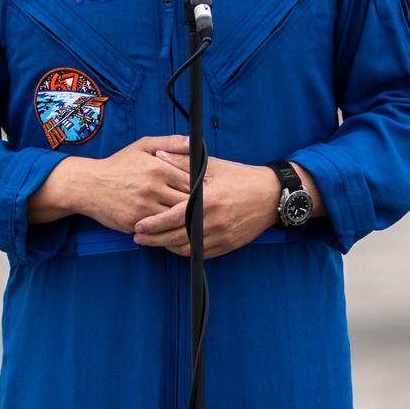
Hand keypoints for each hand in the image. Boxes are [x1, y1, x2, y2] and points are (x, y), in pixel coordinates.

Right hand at [29, 135, 191, 232]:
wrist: (88, 185)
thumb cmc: (119, 165)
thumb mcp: (143, 146)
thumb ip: (170, 142)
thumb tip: (194, 141)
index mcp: (158, 168)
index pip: (192, 181)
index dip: (202, 188)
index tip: (206, 191)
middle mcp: (152, 188)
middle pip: (187, 202)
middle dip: (196, 205)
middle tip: (206, 208)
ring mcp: (144, 208)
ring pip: (175, 218)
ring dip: (184, 220)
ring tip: (193, 220)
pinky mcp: (135, 223)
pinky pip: (159, 229)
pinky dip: (167, 228)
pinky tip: (173, 227)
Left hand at [133, 153, 280, 257]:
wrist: (271, 195)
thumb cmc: (242, 177)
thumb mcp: (213, 166)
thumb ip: (183, 162)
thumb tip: (158, 155)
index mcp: (209, 201)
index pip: (173, 217)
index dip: (153, 224)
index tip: (138, 225)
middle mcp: (215, 222)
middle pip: (176, 237)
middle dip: (154, 240)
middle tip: (139, 238)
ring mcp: (222, 236)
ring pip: (187, 249)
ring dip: (167, 247)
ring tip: (153, 241)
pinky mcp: (228, 245)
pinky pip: (201, 254)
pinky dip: (185, 251)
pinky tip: (175, 245)